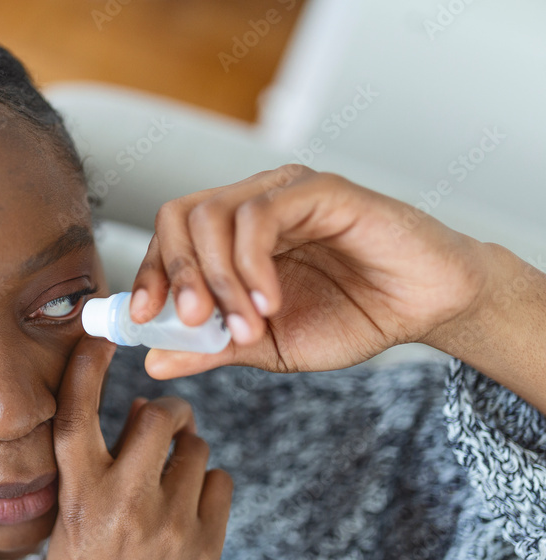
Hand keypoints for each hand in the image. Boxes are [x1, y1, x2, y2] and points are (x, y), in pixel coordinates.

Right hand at [41, 335, 231, 559]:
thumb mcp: (71, 526)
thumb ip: (95, 471)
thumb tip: (134, 414)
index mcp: (77, 496)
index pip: (77, 414)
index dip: (86, 368)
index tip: (99, 338)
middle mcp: (121, 502)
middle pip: (157, 416)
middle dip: (166, 409)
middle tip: (166, 418)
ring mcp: (167, 523)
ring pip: (196, 447)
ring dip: (187, 451)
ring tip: (175, 476)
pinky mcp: (204, 545)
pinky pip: (220, 481)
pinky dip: (209, 485)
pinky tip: (192, 505)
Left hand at [129, 164, 490, 378]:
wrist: (427, 306)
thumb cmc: (352, 316)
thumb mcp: (267, 346)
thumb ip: (211, 348)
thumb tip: (152, 361)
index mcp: (233, 237)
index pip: (169, 238)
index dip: (149, 275)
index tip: (141, 320)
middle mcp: (252, 205)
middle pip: (180, 217)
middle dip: (174, 274)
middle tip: (188, 322)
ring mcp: (284, 192)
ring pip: (215, 214)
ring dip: (217, 279)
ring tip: (245, 326)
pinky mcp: (320, 189)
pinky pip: (261, 216)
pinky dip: (252, 265)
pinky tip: (269, 303)